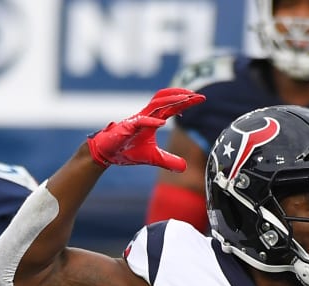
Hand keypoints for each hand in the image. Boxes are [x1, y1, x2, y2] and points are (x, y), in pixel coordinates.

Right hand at [87, 88, 204, 169]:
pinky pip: (140, 122)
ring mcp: (136, 120)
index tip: (201, 99)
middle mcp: (146, 115)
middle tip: (197, 95)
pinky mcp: (127, 128)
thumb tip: (184, 167)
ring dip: (171, 101)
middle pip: (166, 99)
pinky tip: (162, 123)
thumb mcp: (153, 158)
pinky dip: (151, 121)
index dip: (186, 101)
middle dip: (181, 95)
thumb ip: (168, 161)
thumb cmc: (127, 150)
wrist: (107, 153)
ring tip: (185, 99)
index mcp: (153, 119)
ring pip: (155, 105)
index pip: (172, 107)